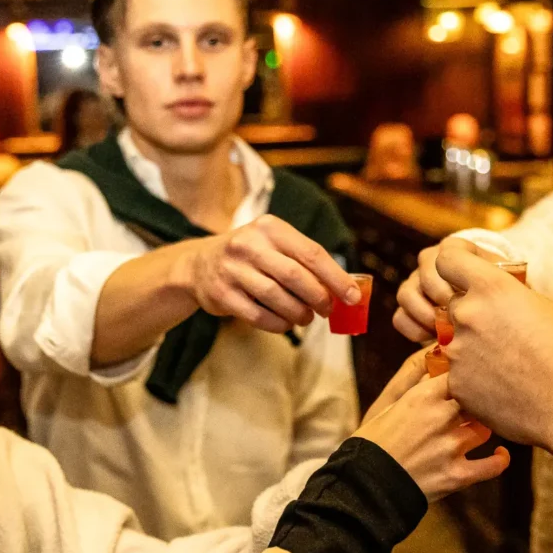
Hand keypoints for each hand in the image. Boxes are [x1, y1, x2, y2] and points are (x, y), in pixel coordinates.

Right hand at [181, 215, 359, 332]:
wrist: (199, 265)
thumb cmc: (251, 257)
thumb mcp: (274, 245)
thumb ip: (305, 262)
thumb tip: (345, 289)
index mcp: (270, 227)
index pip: (312, 253)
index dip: (336, 277)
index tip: (353, 297)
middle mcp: (249, 244)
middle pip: (296, 276)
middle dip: (319, 298)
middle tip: (328, 310)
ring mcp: (232, 269)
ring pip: (278, 298)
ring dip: (299, 314)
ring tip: (305, 318)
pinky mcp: (222, 294)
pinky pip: (259, 316)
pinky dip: (279, 324)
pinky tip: (285, 323)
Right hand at [353, 351, 509, 501]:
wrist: (363, 486)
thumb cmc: (372, 441)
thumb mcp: (387, 402)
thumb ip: (414, 378)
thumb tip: (436, 353)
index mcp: (422, 397)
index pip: (459, 373)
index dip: (465, 374)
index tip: (467, 376)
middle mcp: (441, 419)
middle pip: (476, 399)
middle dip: (477, 400)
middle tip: (477, 401)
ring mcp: (451, 448)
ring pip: (485, 428)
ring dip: (482, 427)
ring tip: (477, 427)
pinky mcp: (457, 476)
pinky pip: (492, 466)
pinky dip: (500, 460)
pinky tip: (500, 454)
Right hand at [393, 238, 505, 341]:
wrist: (498, 322)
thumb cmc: (510, 303)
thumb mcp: (514, 288)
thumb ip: (505, 281)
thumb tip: (505, 286)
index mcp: (459, 250)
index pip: (449, 249)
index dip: (455, 269)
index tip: (469, 290)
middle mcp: (433, 263)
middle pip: (425, 269)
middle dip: (440, 294)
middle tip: (458, 314)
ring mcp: (418, 286)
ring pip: (407, 293)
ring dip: (424, 313)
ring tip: (445, 330)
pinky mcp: (409, 311)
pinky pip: (400, 317)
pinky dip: (414, 328)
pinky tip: (433, 338)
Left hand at [437, 246, 552, 448]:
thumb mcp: (546, 308)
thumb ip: (508, 296)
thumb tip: (494, 291)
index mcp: (491, 287)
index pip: (448, 258)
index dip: (454, 262)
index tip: (462, 270)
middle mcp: (467, 314)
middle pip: (453, 305)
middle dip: (471, 315)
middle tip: (502, 333)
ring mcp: (457, 351)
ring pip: (454, 342)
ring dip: (473, 349)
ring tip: (509, 366)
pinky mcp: (455, 384)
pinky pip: (457, 374)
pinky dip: (474, 379)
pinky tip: (505, 387)